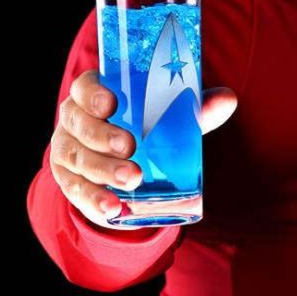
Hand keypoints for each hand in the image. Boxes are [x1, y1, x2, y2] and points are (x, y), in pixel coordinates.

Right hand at [49, 70, 236, 229]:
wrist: (122, 156)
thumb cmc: (146, 123)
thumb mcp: (166, 114)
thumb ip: (195, 106)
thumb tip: (228, 100)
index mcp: (93, 94)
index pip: (84, 87)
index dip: (93, 94)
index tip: (112, 104)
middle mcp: (74, 120)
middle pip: (79, 125)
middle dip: (103, 136)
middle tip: (130, 147)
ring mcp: (68, 151)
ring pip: (77, 159)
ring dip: (102, 171)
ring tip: (131, 180)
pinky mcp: (70, 181)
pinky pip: (77, 192)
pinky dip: (94, 201)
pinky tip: (112, 208)